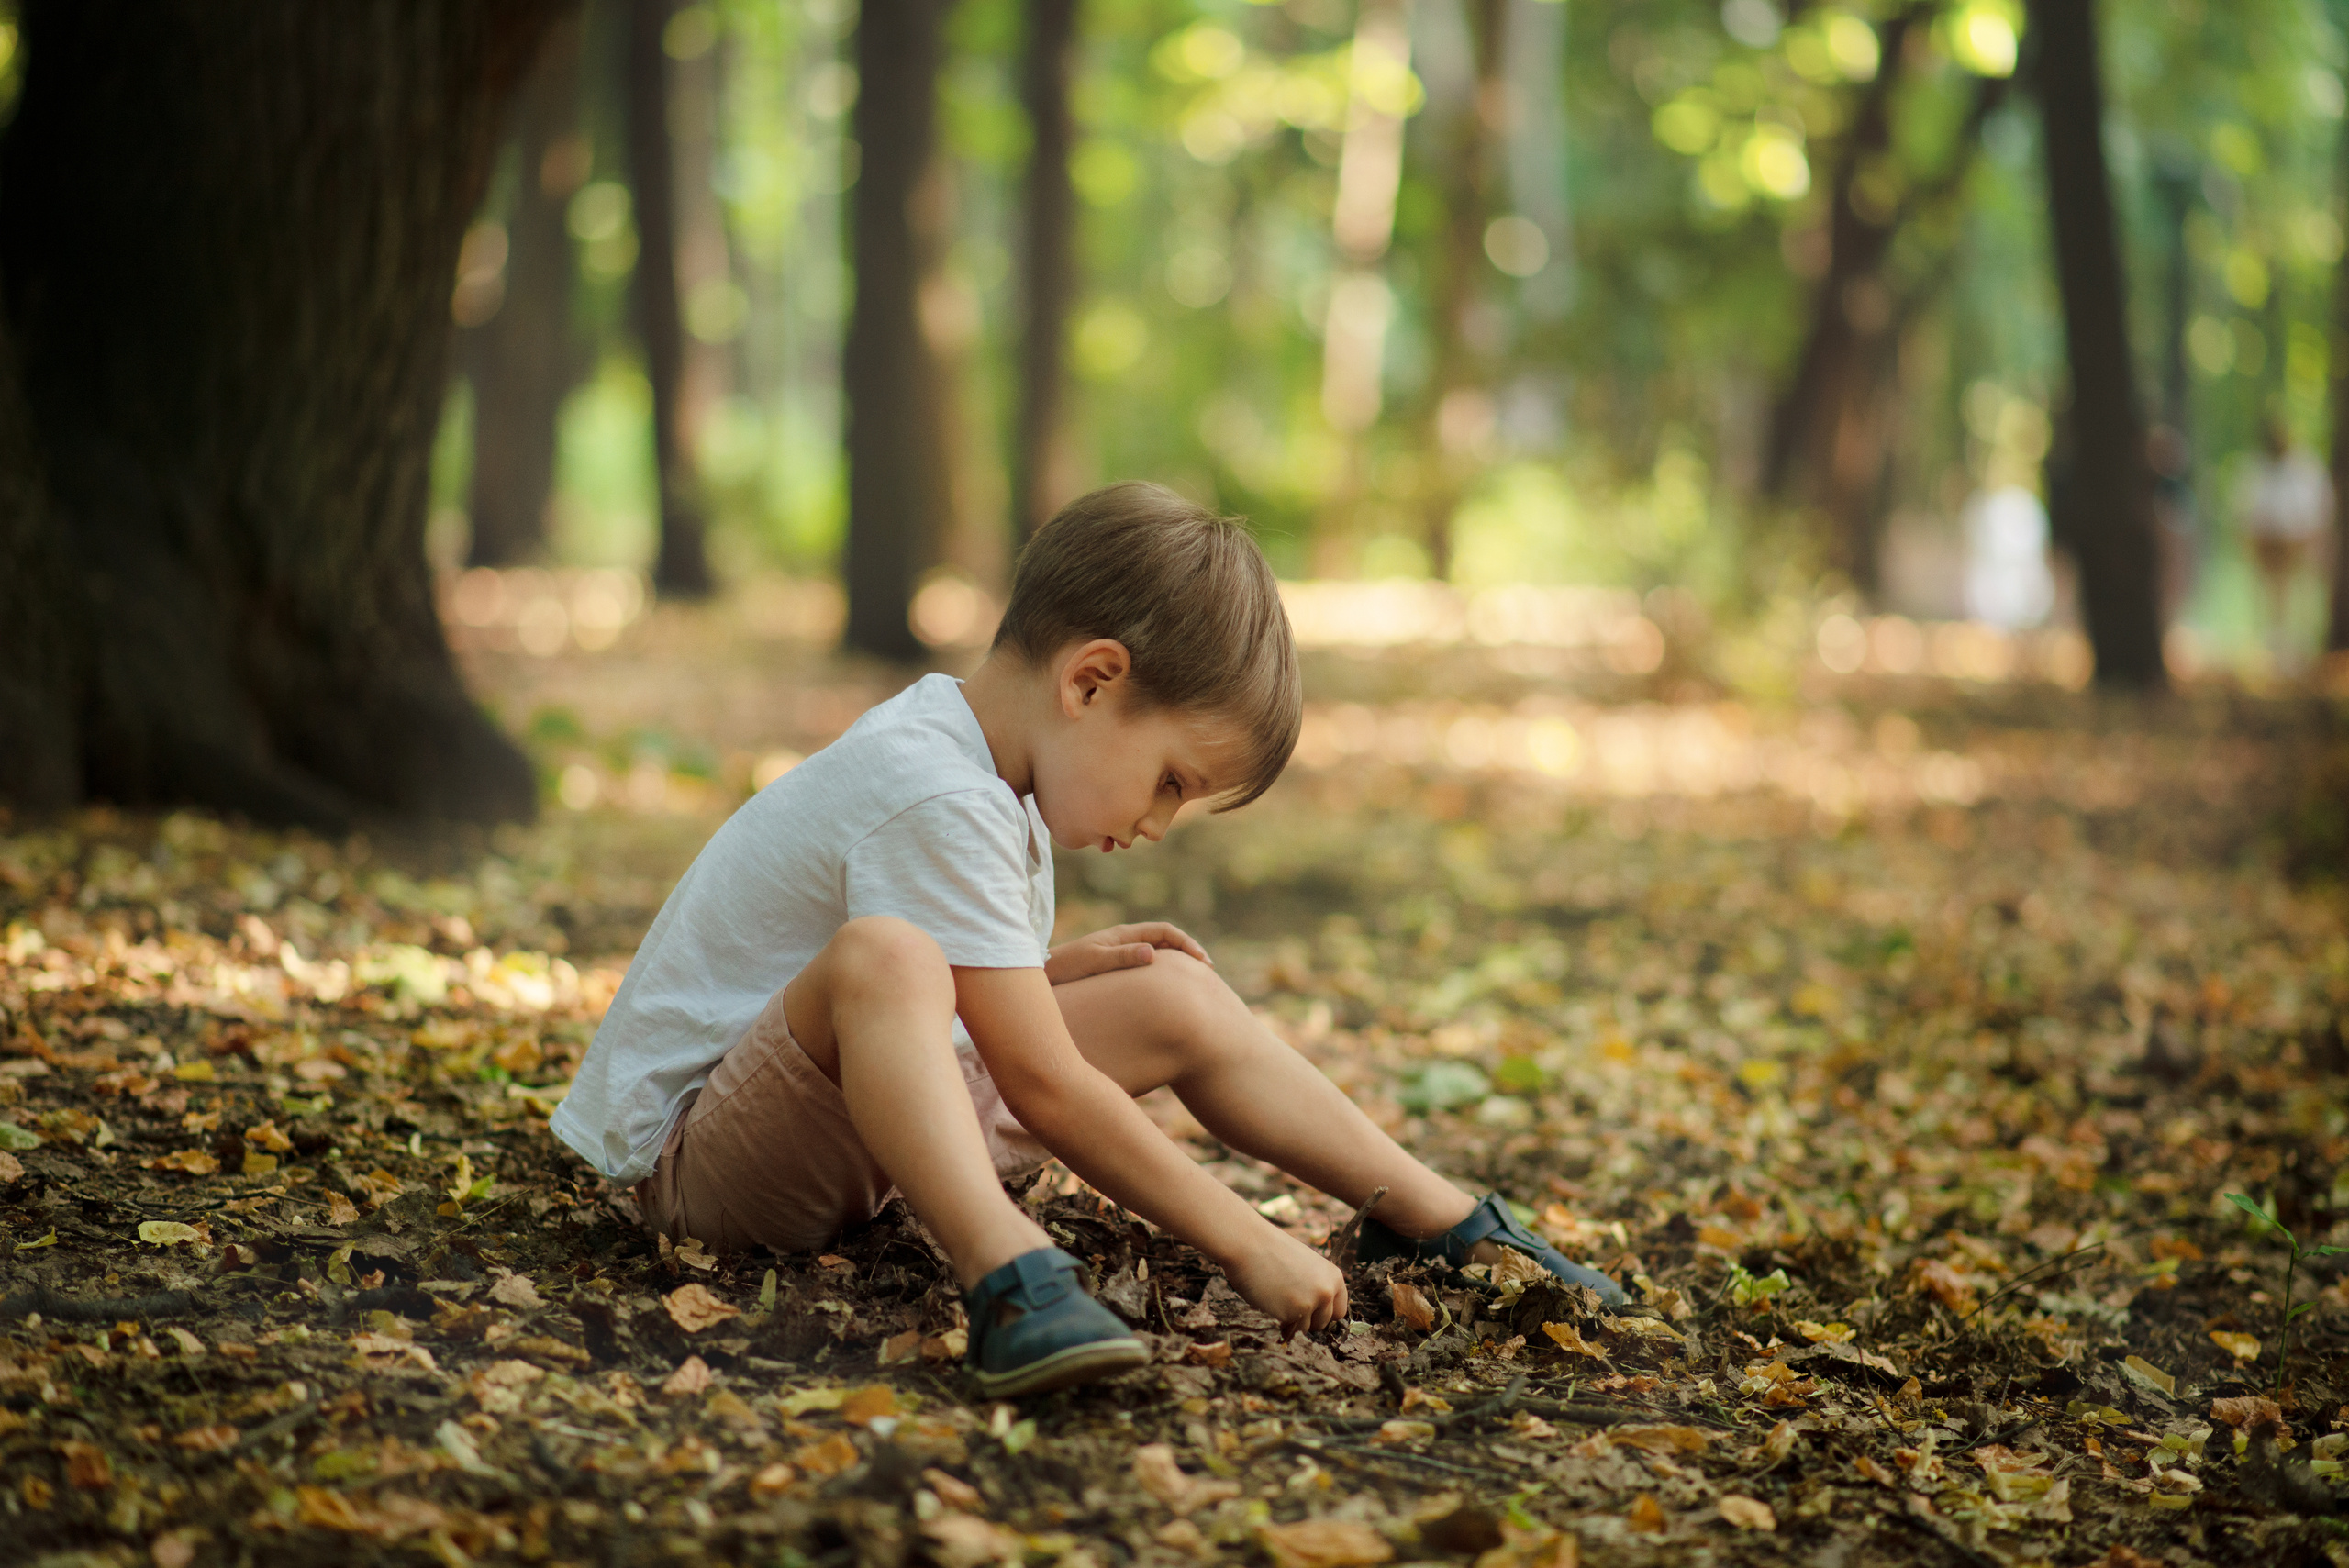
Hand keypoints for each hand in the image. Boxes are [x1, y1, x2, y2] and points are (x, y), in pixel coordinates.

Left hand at [1045, 922, 1211, 984]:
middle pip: (1166, 941)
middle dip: (1188, 953)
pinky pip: (1146, 968)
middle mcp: (1125, 941)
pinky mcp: (1115, 969)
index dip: (1187, 944)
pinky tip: (1167, 992)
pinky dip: (1162, 975)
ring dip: (1178, 964)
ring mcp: (1121, 954)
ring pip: (1158, 954)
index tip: (1203, 962)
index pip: (1165, 931)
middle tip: (1208, 973)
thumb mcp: (1094, 961)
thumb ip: (1122, 957)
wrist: (1041, 976)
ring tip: (1195, 982)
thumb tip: (1153, 954)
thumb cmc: (1065, 968)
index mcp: (1123, 934)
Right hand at [1221, 1226, 1347, 1339]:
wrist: (1248, 1244)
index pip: (1339, 1311)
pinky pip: (1288, 1330)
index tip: (1309, 1307)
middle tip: (1287, 1300)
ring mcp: (1310, 1304)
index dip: (1322, 1311)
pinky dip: (1278, 1322)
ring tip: (1276, 1296)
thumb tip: (1318, 1311)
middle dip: (1306, 1318)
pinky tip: (1269, 1301)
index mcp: (1334, 1277)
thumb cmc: (1272, 1251)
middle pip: (1323, 1323)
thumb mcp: (1306, 1265)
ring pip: (1305, 1329)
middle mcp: (1326, 1292)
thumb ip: (1317, 1285)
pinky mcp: (1291, 1315)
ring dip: (1292, 1321)